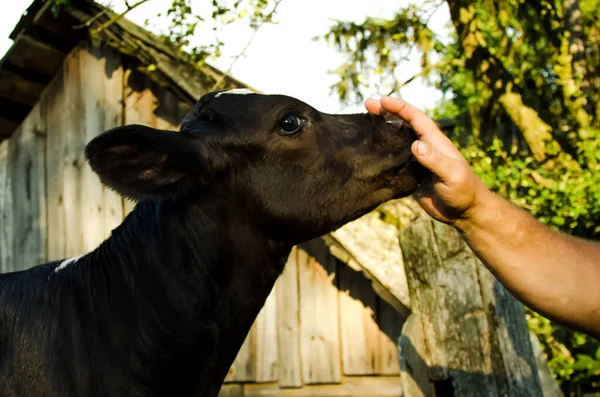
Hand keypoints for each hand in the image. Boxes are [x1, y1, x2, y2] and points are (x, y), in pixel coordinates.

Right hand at [365, 96, 490, 225]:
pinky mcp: (409, 174)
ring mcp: (415, 160)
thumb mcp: (452, 174)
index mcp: (434, 141)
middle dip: (385, 112)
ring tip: (364, 122)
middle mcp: (424, 147)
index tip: (382, 100)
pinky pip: (392, 160)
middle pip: (402, 124)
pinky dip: (381, 152)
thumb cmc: (463, 190)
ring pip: (396, 140)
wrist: (463, 212)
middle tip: (367, 104)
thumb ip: (435, 160)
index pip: (415, 118)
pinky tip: (369, 150)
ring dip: (381, 130)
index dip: (399, 107)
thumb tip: (415, 145)